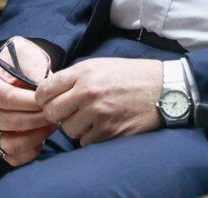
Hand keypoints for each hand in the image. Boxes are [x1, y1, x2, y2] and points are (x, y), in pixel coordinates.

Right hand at [0, 36, 55, 166]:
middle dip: (38, 119)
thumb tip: (44, 90)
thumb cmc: (24, 63)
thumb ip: (35, 73)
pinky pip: (13, 158)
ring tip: (52, 123)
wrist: (21, 70)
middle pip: (10, 122)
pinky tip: (44, 136)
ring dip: (35, 136)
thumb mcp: (29, 59)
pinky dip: (31, 150)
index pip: (8, 99)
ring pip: (10, 144)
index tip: (49, 101)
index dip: (31, 102)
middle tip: (56, 112)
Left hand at [35, 57, 162, 145]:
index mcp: (83, 72)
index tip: (50, 101)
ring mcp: (98, 114)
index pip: (44, 90)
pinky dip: (92, 136)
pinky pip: (86, 142)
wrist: (163, 88)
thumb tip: (49, 91)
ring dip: (77, 127)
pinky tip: (104, 125)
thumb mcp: (100, 65)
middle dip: (58, 115)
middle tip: (70, 112)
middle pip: (52, 113)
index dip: (43, 99)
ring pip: (68, 130)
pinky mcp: (109, 132)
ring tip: (92, 117)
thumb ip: (74, 77)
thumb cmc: (131, 75)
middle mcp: (88, 92)